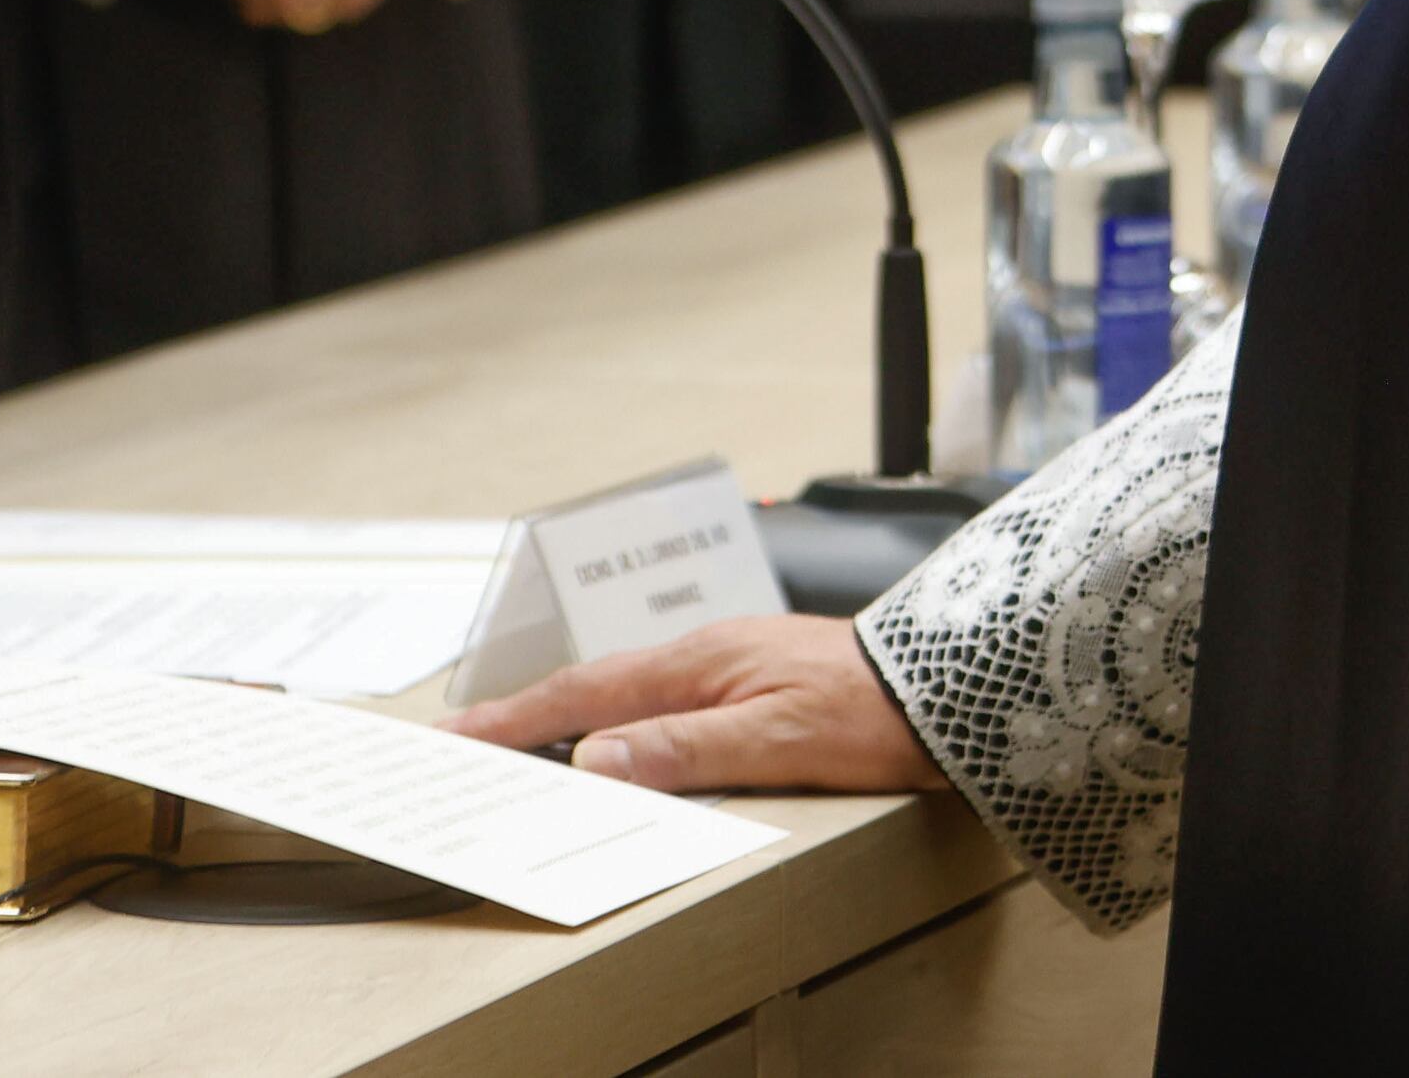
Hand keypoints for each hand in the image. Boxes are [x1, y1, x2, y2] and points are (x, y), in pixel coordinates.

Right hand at [444, 616, 944, 793]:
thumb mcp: (779, 739)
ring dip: (567, 711)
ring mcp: (730, 660)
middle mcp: (706, 652)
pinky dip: (617, 714)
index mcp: (700, 663)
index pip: (585, 694)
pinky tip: (618, 732)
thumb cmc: (875, 712)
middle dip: (524, 711)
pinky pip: (661, 695)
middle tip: (464, 740)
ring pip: (626, 687)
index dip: (516, 719)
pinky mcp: (754, 676)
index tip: (458, 737)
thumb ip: (688, 748)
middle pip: (594, 684)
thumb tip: (597, 755)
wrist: (950, 684)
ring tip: (520, 738)